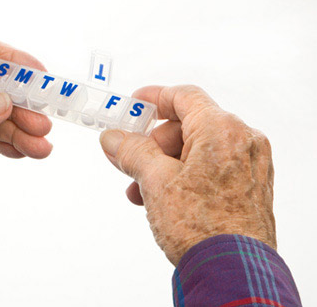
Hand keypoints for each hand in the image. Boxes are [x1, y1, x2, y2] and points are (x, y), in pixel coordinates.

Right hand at [99, 85, 275, 264]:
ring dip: (165, 165)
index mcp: (221, 129)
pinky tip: (163, 200)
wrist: (232, 271)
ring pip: (198, 150)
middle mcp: (243, 141)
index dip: (154, 98)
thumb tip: (115, 138)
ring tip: (142, 190)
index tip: (134, 105)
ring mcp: (250, 166)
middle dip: (153, 144)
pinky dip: (185, 176)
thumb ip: (132, 151)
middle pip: (188, 126)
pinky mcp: (251, 188)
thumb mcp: (154, 180)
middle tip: (129, 160)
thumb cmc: (201, 226)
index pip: (184, 96)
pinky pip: (212, 169)